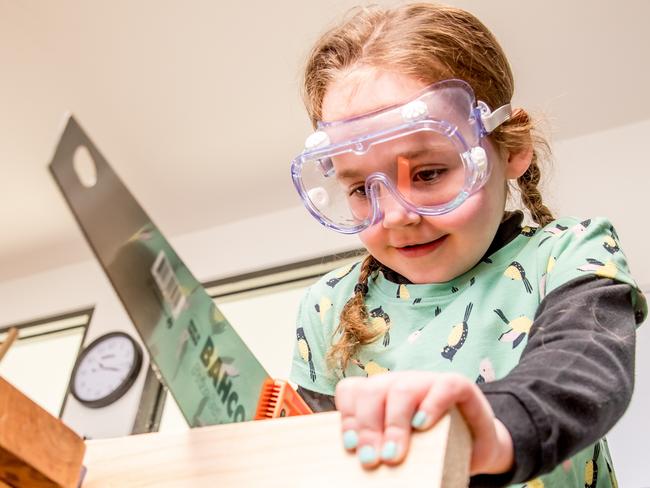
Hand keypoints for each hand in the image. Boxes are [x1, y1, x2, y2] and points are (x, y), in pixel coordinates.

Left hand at [335, 371, 513, 474]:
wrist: (475, 447)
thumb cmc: (431, 450)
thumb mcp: (402, 449)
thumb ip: (381, 450)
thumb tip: (362, 469)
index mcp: (380, 393)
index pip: (352, 390)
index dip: (347, 416)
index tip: (350, 446)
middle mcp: (400, 382)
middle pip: (373, 391)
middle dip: (368, 427)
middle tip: (370, 460)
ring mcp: (428, 381)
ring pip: (403, 389)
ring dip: (395, 424)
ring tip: (393, 455)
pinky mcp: (459, 386)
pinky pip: (444, 386)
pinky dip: (431, 405)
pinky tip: (422, 425)